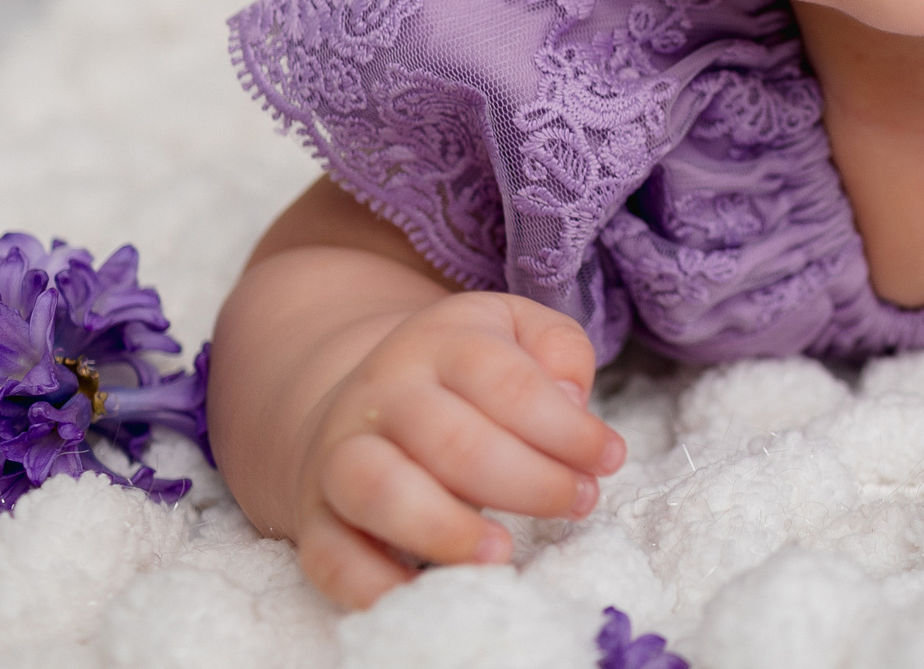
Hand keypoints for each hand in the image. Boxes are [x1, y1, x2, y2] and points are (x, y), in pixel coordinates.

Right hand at [289, 292, 626, 607]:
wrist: (360, 401)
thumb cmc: (465, 375)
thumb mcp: (517, 332)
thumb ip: (558, 350)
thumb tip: (572, 401)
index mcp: (442, 344)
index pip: (507, 382)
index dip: (565, 428)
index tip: (609, 460)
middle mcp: (384, 395)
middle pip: (452, 440)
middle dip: (529, 481)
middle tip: (578, 503)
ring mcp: (341, 456)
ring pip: (380, 491)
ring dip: (447, 530)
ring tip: (503, 552)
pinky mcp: (315, 518)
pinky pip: (329, 557)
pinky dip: (374, 585)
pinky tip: (432, 592)